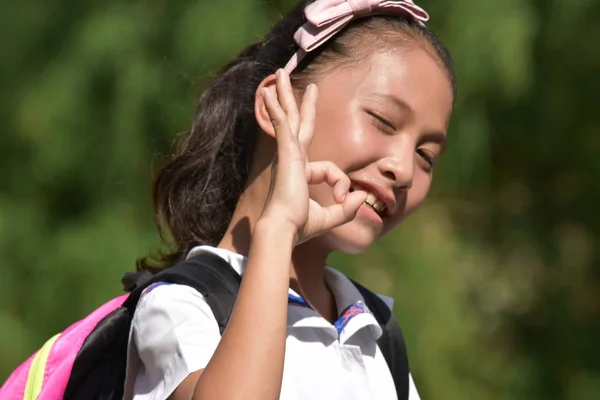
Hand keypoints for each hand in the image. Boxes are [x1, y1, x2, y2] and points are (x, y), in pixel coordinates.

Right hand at [259, 69, 366, 244]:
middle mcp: (293, 160)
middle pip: (298, 124)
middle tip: (305, 85)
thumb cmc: (301, 226)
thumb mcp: (331, 217)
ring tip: (279, 74)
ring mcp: (288, 154)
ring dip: (284, 95)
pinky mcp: (286, 153)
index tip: (342, 199)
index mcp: (301, 173)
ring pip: (288, 117)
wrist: (285, 229)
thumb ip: (348, 208)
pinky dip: (275, 109)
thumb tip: (362, 197)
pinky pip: (282, 124)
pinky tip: (265, 93)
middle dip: (300, 104)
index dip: (341, 184)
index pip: (330, 170)